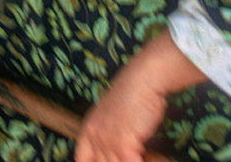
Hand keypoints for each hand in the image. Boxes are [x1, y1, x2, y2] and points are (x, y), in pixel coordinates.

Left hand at [75, 31, 204, 161]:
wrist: (144, 78)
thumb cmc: (135, 94)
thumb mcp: (115, 115)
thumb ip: (112, 136)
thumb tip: (122, 154)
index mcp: (88, 128)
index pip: (82, 160)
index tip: (107, 161)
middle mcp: (94, 135)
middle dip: (116, 161)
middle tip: (130, 155)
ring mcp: (106, 140)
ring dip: (130, 160)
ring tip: (142, 153)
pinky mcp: (122, 143)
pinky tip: (149, 156)